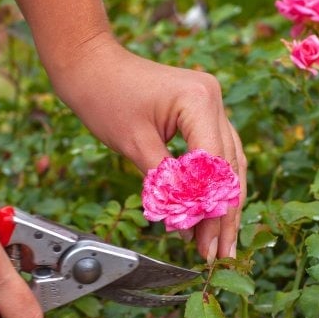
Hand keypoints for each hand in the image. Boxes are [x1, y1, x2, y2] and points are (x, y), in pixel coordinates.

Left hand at [49, 34, 246, 261]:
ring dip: (223, 203)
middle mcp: (214, 98)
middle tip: (218, 254)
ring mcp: (211, 102)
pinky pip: (215, 151)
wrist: (90, 63)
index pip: (214, 166)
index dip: (210, 209)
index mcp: (199, 101)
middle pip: (227, 167)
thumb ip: (164, 184)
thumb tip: (185, 223)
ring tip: (220, 243)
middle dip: (222, 214)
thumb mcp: (134, 145)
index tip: (204, 243)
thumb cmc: (104, 96)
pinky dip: (212, 183)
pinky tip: (212, 212)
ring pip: (228, 162)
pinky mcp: (201, 110)